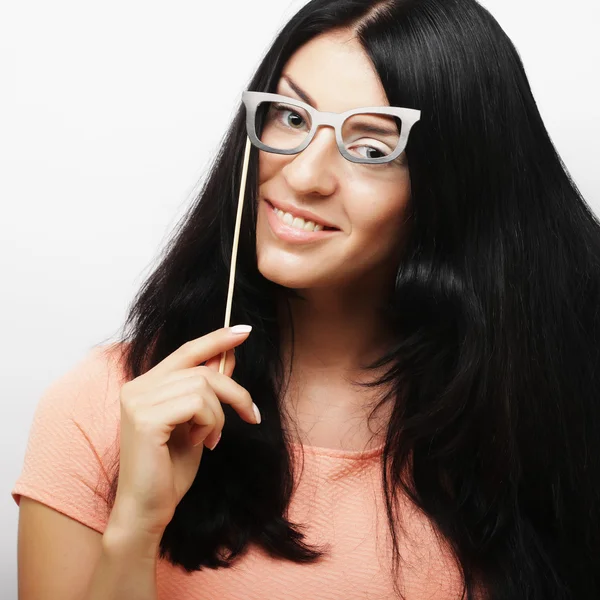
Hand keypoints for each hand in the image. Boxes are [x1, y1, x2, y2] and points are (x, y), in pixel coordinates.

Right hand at [109, 326, 258, 539]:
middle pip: (202, 370)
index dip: (216, 338)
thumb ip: (207, 391)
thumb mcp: (197, 422)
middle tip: (251, 415)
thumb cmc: (170, 470)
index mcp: (146, 386)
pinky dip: (210, 423)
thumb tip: (227, 358)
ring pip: (203, 386)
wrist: (148, 510)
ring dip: (220, 415)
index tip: (244, 330)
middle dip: (234, 392)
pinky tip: (202, 443)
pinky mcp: (145, 418)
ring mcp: (138, 401)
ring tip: (211, 439)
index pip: (186, 351)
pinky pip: (197, 404)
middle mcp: (138, 387)